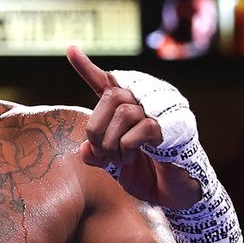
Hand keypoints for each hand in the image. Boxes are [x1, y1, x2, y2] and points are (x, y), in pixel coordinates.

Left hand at [66, 46, 200, 208]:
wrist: (173, 193)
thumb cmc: (145, 172)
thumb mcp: (112, 164)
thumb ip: (96, 154)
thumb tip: (86, 149)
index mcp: (127, 106)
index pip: (105, 82)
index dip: (86, 67)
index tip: (70, 49)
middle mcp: (145, 102)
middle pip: (111, 96)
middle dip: (96, 128)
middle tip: (101, 152)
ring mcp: (161, 111)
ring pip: (123, 111)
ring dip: (111, 142)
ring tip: (118, 159)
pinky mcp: (173, 126)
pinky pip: (140, 128)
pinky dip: (127, 147)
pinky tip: (132, 158)